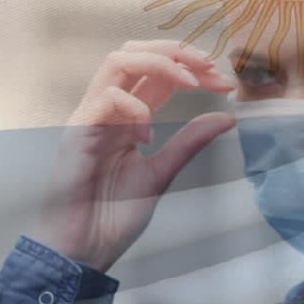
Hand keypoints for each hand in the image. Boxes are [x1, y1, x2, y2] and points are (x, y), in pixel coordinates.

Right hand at [34, 40, 237, 272]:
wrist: (82, 252)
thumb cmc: (111, 218)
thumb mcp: (162, 174)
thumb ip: (189, 143)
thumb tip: (227, 117)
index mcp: (127, 118)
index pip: (158, 74)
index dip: (192, 69)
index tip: (225, 81)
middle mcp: (107, 110)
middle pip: (134, 52)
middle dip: (175, 51)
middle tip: (209, 66)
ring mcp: (89, 118)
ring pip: (117, 61)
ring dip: (158, 63)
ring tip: (188, 81)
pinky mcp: (76, 133)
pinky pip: (106, 99)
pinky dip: (135, 109)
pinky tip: (148, 135)